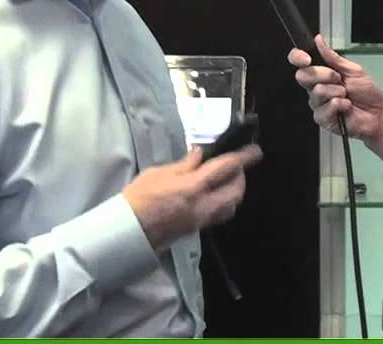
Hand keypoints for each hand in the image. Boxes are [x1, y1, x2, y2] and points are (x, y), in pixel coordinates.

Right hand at [124, 143, 262, 249]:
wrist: (128, 231)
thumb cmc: (138, 198)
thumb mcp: (158, 173)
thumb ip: (183, 165)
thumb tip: (200, 155)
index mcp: (192, 188)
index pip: (225, 169)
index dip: (243, 159)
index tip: (255, 151)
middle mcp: (202, 206)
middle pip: (236, 192)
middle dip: (241, 177)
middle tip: (234, 166)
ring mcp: (201, 220)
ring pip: (231, 206)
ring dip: (234, 191)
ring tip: (224, 179)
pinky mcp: (196, 229)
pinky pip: (219, 214)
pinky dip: (224, 201)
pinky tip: (213, 193)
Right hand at [288, 34, 382, 142]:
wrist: (377, 114)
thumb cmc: (368, 94)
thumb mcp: (353, 69)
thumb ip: (333, 56)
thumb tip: (319, 41)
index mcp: (321, 74)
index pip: (300, 63)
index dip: (298, 57)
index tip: (306, 59)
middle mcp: (316, 88)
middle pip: (303, 75)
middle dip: (325, 74)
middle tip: (339, 79)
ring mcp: (318, 104)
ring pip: (317, 91)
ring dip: (337, 91)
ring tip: (346, 95)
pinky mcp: (322, 118)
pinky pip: (326, 107)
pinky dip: (341, 105)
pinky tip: (346, 107)